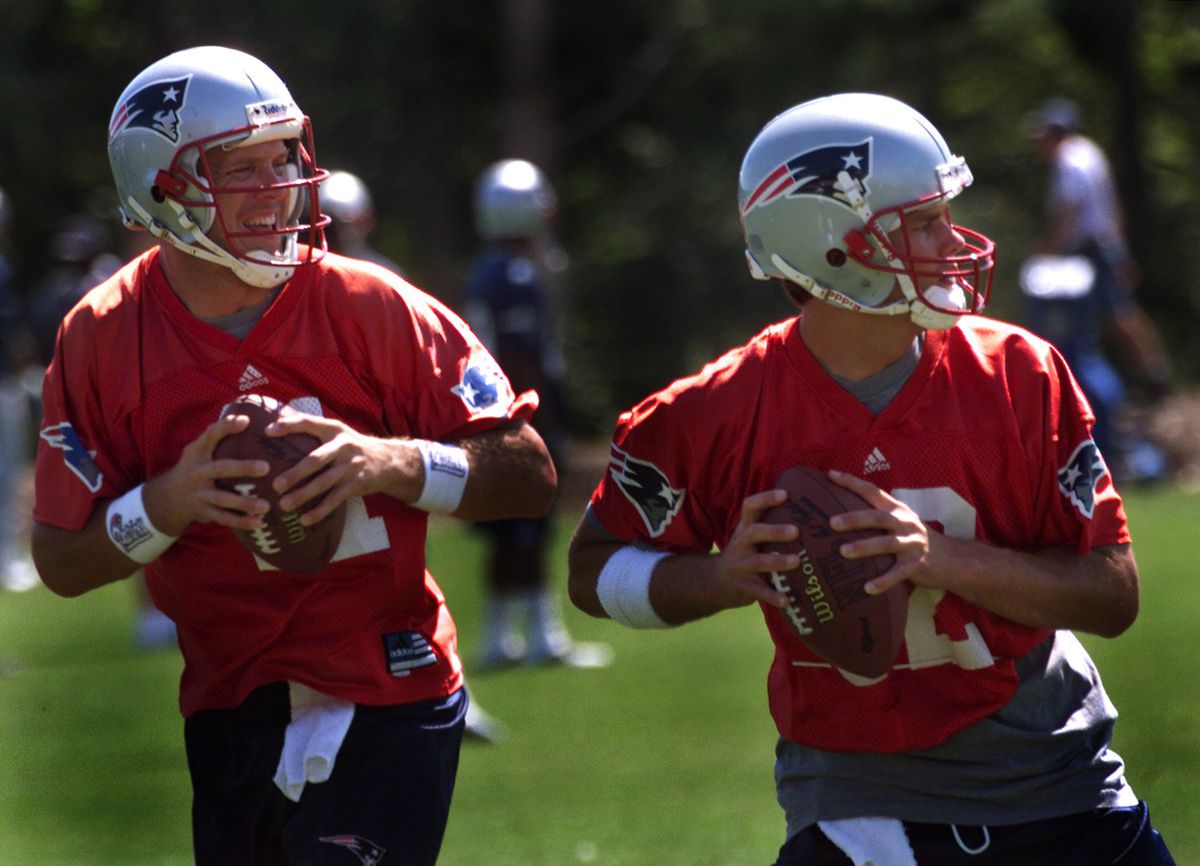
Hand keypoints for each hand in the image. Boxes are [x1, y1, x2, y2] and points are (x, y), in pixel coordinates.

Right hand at [146, 413, 270, 535]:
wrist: (168, 497)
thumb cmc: (195, 467)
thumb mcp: (199, 450)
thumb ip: (218, 437)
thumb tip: (251, 415)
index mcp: (197, 452)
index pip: (210, 435)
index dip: (227, 427)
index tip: (247, 421)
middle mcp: (197, 472)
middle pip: (221, 468)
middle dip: (243, 468)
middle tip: (266, 467)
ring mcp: (199, 493)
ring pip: (224, 499)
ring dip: (245, 503)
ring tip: (266, 505)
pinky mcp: (204, 511)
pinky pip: (224, 518)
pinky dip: (242, 522)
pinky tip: (259, 522)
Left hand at [266, 411, 417, 525]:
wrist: (388, 460)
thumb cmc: (352, 446)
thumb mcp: (337, 431)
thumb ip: (312, 427)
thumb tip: (276, 419)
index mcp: (334, 430)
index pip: (309, 423)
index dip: (289, 425)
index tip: (268, 432)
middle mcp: (343, 446)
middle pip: (315, 460)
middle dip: (295, 473)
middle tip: (276, 485)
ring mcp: (351, 466)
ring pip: (324, 483)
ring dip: (303, 495)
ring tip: (285, 505)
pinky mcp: (356, 484)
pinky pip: (335, 499)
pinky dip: (320, 510)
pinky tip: (305, 519)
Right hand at [704, 489, 797, 611]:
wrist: (715, 582)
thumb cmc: (744, 554)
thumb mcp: (749, 537)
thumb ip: (769, 525)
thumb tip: (807, 510)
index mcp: (744, 529)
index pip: (750, 507)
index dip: (766, 499)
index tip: (785, 494)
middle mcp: (740, 544)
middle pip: (754, 532)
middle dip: (774, 531)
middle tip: (796, 531)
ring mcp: (740, 566)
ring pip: (758, 562)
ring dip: (778, 561)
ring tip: (797, 562)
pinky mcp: (743, 587)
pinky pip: (760, 592)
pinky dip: (774, 596)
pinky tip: (788, 601)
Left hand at [825, 469, 944, 595]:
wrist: (952, 559)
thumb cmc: (914, 539)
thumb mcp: (900, 521)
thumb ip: (877, 516)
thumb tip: (838, 512)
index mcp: (897, 510)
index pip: (873, 491)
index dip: (852, 482)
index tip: (831, 475)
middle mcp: (905, 523)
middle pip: (878, 518)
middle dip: (854, 519)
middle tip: (831, 522)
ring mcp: (913, 543)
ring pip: (887, 544)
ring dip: (864, 547)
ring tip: (842, 552)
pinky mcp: (918, 565)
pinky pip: (898, 574)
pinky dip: (883, 581)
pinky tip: (867, 589)